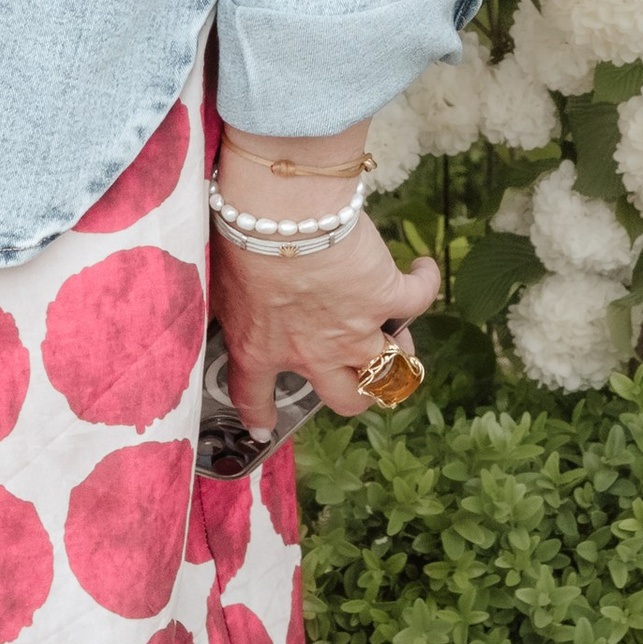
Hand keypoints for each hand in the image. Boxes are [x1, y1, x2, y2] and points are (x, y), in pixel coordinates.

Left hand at [211, 218, 439, 430]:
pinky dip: (424, 283)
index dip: (260, 416)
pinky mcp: (384, 297)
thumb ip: (229, 304)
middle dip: (359, 394)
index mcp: (260, 349)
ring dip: (400, 355)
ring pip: (390, 368)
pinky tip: (420, 270)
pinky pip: (419, 300)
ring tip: (402, 336)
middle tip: (363, 377)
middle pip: (347, 399)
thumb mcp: (219, 283)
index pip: (254, 396)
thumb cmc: (241, 240)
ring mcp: (354, 331)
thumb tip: (230, 296)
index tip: (262, 427)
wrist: (282, 216)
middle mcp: (312, 352)